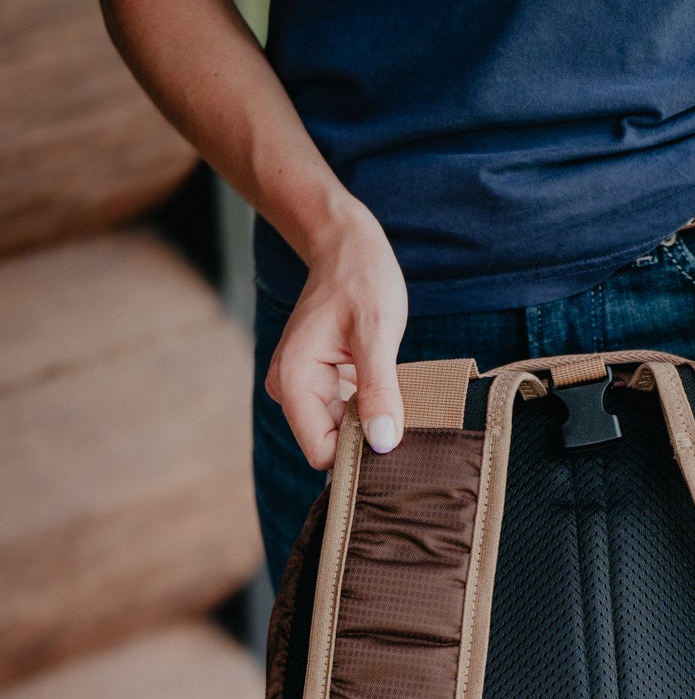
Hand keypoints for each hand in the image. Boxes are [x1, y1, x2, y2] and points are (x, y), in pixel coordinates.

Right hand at [266, 202, 408, 468]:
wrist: (346, 246)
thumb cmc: (361, 278)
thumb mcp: (376, 332)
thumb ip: (378, 390)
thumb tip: (382, 442)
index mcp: (294, 381)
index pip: (322, 452)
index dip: (359, 452)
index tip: (393, 434)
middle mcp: (290, 390)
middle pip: (331, 445)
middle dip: (367, 436)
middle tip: (400, 407)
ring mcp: (303, 388)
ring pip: (341, 433)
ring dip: (371, 421)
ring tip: (391, 388)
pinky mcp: (320, 385)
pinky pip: (346, 415)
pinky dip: (370, 408)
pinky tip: (384, 384)